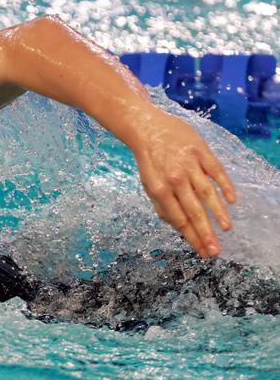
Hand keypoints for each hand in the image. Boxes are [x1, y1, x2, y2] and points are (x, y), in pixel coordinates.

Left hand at [130, 109, 236, 256]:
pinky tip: (232, 200)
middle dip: (205, 233)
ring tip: (226, 228)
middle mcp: (174, 179)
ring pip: (207, 193)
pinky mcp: (200, 151)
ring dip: (217, 212)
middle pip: (193, 211)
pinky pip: (216, 171)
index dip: (192, 237)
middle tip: (216, 251)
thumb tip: (177, 226)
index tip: (203, 252)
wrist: (146, 127)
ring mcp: (188, 164)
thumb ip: (162, 205)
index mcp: (159, 190)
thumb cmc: (149, 160)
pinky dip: (225, 186)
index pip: (179, 219)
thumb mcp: (148, 184)